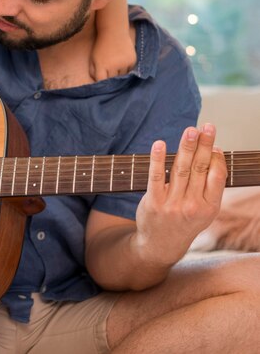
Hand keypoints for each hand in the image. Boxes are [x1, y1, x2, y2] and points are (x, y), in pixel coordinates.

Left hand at [89, 33, 135, 80]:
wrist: (114, 32)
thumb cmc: (101, 46)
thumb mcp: (93, 58)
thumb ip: (93, 71)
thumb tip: (97, 83)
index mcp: (101, 65)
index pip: (102, 81)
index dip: (102, 82)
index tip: (102, 81)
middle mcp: (113, 66)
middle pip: (112, 79)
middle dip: (110, 77)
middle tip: (109, 71)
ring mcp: (124, 63)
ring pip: (121, 76)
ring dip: (119, 73)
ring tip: (116, 65)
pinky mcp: (132, 61)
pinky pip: (129, 71)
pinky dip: (126, 69)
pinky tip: (122, 62)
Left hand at [134, 124, 226, 265]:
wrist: (161, 244)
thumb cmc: (185, 221)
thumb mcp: (205, 210)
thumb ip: (210, 185)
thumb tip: (214, 152)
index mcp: (210, 207)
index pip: (217, 176)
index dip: (216, 157)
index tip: (214, 142)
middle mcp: (193, 206)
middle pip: (200, 169)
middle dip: (205, 145)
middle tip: (207, 126)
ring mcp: (173, 204)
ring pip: (181, 169)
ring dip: (186, 147)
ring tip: (190, 130)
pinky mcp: (154, 202)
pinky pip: (156, 177)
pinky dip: (157, 159)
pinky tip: (159, 144)